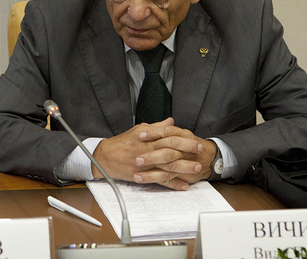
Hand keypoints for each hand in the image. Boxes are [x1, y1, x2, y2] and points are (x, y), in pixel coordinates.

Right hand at [92, 118, 207, 189]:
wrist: (106, 157)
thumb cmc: (122, 143)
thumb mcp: (138, 130)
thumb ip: (156, 127)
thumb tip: (171, 122)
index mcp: (147, 137)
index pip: (169, 134)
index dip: (183, 136)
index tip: (195, 138)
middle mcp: (147, 149)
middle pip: (171, 148)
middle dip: (187, 149)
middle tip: (200, 150)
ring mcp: (146, 163)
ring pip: (168, 165)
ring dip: (184, 167)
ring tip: (196, 168)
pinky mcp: (143, 175)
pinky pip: (160, 180)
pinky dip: (173, 183)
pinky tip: (183, 185)